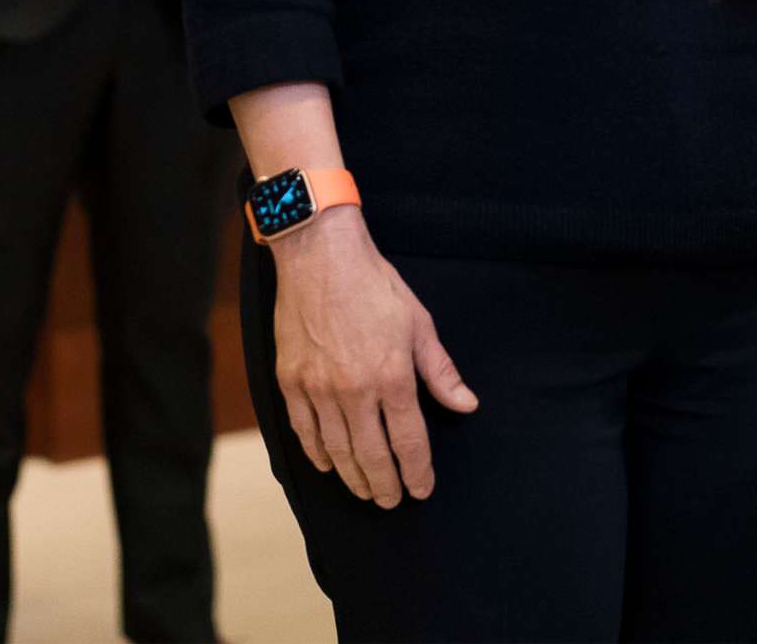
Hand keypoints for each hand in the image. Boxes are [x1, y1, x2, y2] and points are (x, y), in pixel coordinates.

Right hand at [269, 207, 476, 508]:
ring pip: (337, 452)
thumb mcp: (418, 322)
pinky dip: (317, 455)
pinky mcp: (290, 381)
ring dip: (353, 478)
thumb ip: (440, 370)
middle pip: (372, 457)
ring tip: (365, 491)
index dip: (417, 473)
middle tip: (391, 501)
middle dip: (385, 486)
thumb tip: (466, 404)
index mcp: (392, 376)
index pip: (409, 442)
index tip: (422, 489)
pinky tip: (327, 464)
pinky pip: (304, 432)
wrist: (318, 254)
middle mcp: (354, 390)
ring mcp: (318, 388)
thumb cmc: (372, 284)